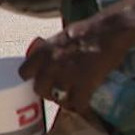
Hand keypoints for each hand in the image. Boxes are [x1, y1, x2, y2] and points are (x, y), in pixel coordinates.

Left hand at [19, 12, 133, 115]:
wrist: (110, 30)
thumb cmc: (89, 29)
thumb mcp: (63, 35)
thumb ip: (52, 49)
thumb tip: (48, 56)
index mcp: (44, 50)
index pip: (24, 72)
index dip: (32, 77)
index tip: (39, 79)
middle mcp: (51, 64)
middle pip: (39, 89)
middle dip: (48, 92)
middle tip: (58, 91)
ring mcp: (67, 76)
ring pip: (57, 99)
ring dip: (64, 101)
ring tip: (71, 99)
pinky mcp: (84, 85)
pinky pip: (77, 104)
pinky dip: (81, 106)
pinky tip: (85, 103)